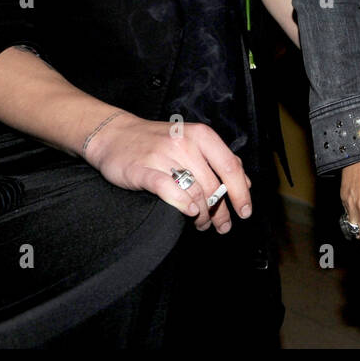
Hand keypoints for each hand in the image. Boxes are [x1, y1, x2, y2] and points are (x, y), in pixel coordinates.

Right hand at [85, 112, 252, 233]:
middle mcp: (185, 144)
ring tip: (202, 224)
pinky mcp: (142, 170)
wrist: (114, 135)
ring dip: (203, 215)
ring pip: (195, 192)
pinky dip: (182, 204)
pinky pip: (168, 190)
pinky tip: (188, 213)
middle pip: (213, 185)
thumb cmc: (157, 141)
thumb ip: (218, 159)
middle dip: (220, 211)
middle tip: (221, 225)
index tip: (245, 211)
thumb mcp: (192, 141)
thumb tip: (245, 182)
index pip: (230, 166)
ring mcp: (163, 156)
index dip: (241, 192)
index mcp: (201, 135)